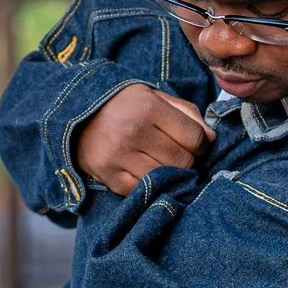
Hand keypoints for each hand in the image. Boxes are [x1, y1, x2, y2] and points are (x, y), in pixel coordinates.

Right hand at [74, 83, 211, 195]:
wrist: (76, 111)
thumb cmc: (124, 105)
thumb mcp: (155, 96)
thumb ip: (186, 113)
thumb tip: (211, 139)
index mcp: (149, 108)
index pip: (195, 138)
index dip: (202, 143)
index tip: (194, 143)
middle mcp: (133, 132)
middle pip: (183, 161)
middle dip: (186, 159)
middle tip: (175, 153)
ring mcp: (119, 156)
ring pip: (165, 178)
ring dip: (169, 174)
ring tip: (161, 163)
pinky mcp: (108, 175)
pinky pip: (141, 190)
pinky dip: (147, 185)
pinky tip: (143, 172)